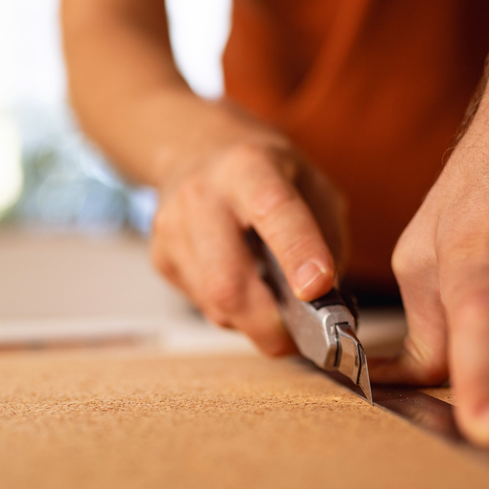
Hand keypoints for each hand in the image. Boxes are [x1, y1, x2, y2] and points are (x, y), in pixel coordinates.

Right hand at [151, 130, 346, 354]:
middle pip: (228, 283)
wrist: (197, 150)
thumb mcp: (313, 186)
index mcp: (250, 168)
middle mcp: (202, 196)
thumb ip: (327, 240)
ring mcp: (172, 229)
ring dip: (256, 322)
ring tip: (276, 305)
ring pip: (216, 306)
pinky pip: (205, 307)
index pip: (273, 211)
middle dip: (270, 325)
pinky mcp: (161, 258)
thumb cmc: (267, 174)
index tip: (318, 287)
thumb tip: (328, 306)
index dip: (298, 253)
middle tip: (301, 338)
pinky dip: (235, 313)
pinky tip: (245, 287)